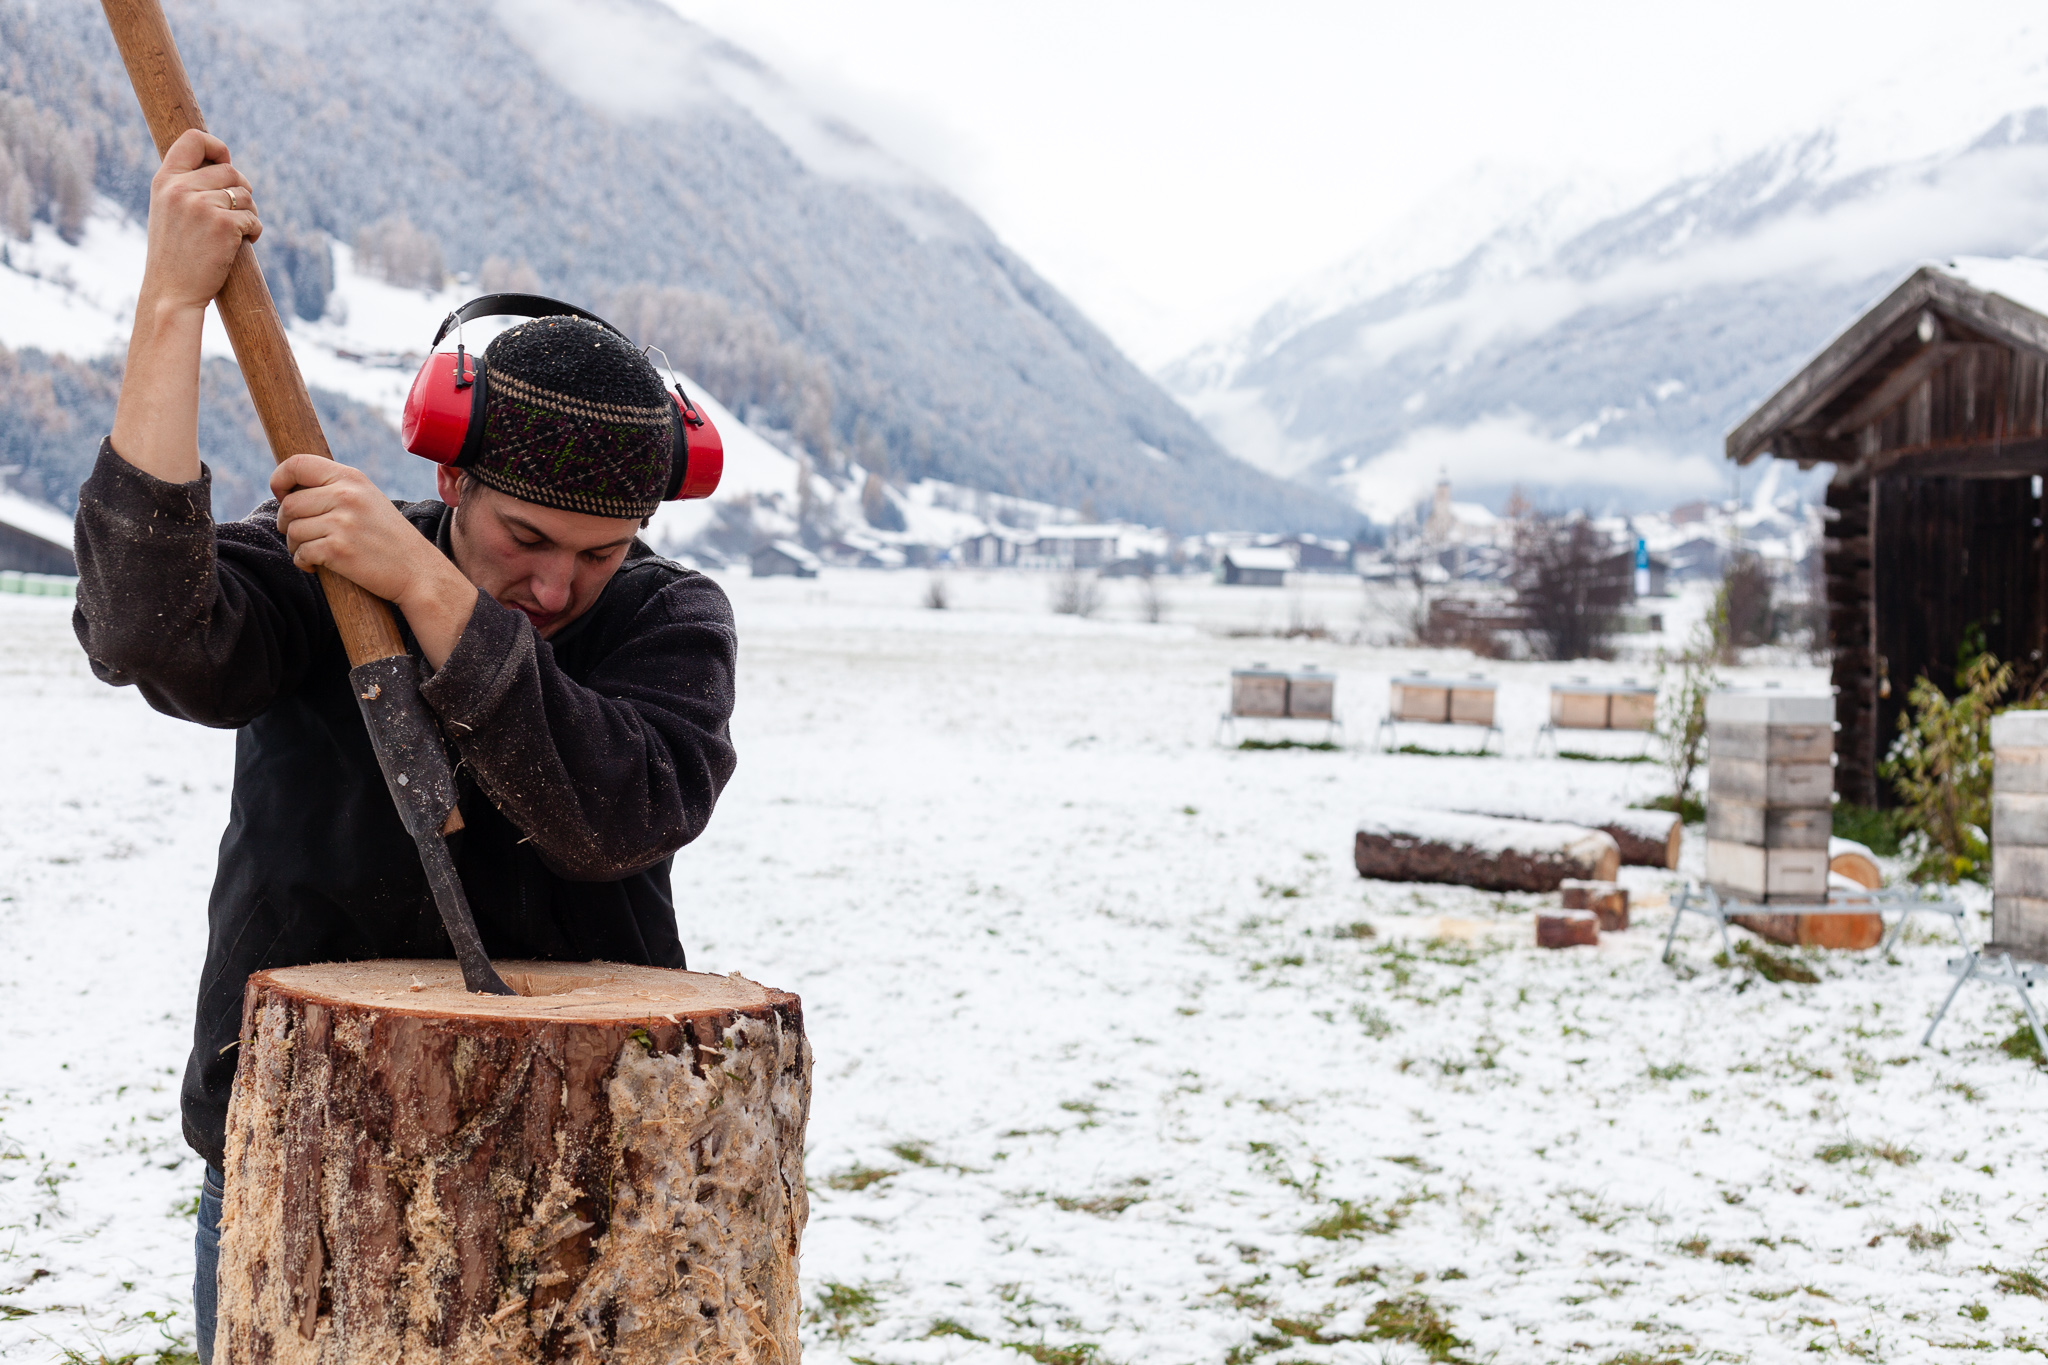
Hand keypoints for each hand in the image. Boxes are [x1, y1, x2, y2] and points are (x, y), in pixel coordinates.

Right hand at [140, 129, 260, 315]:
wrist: (171, 292)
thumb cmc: (174, 255)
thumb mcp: (168, 211)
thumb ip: (187, 186)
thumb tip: (225, 167)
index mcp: (164, 180)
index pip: (193, 139)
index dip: (217, 146)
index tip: (226, 162)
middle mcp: (181, 188)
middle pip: (230, 170)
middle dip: (242, 190)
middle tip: (240, 211)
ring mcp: (202, 205)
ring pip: (246, 195)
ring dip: (250, 213)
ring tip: (238, 232)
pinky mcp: (224, 224)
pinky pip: (253, 218)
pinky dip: (255, 231)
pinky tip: (243, 244)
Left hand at [272, 456, 477, 667]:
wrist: (419, 571)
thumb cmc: (388, 538)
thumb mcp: (367, 500)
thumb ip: (335, 489)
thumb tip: (288, 491)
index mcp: (352, 478)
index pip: (297, 464)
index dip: (279, 479)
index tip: (282, 496)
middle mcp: (346, 495)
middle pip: (289, 505)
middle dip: (286, 524)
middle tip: (301, 535)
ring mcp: (343, 522)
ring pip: (292, 531)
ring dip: (295, 545)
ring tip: (313, 552)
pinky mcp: (339, 549)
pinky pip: (301, 553)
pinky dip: (303, 562)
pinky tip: (318, 566)